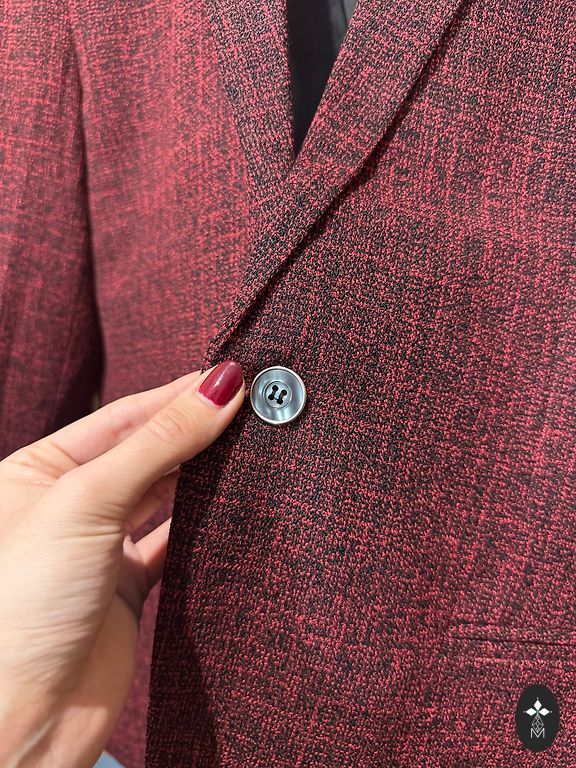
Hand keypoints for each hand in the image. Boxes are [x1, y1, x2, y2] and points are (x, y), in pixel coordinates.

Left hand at [0, 361, 244, 767]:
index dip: (178, 395)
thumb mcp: (88, 501)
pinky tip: (234, 501)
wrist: (22, 721)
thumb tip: (219, 386)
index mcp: (38, 470)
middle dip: (196, 428)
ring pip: (164, 494)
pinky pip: (174, 540)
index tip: (232, 376)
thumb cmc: (23, 603)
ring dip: (205, 471)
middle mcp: (68, 504)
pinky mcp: (126, 586)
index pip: (123, 417)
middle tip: (252, 403)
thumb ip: (159, 442)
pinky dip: (205, 521)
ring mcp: (99, 546)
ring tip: (252, 443)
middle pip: (146, 451)